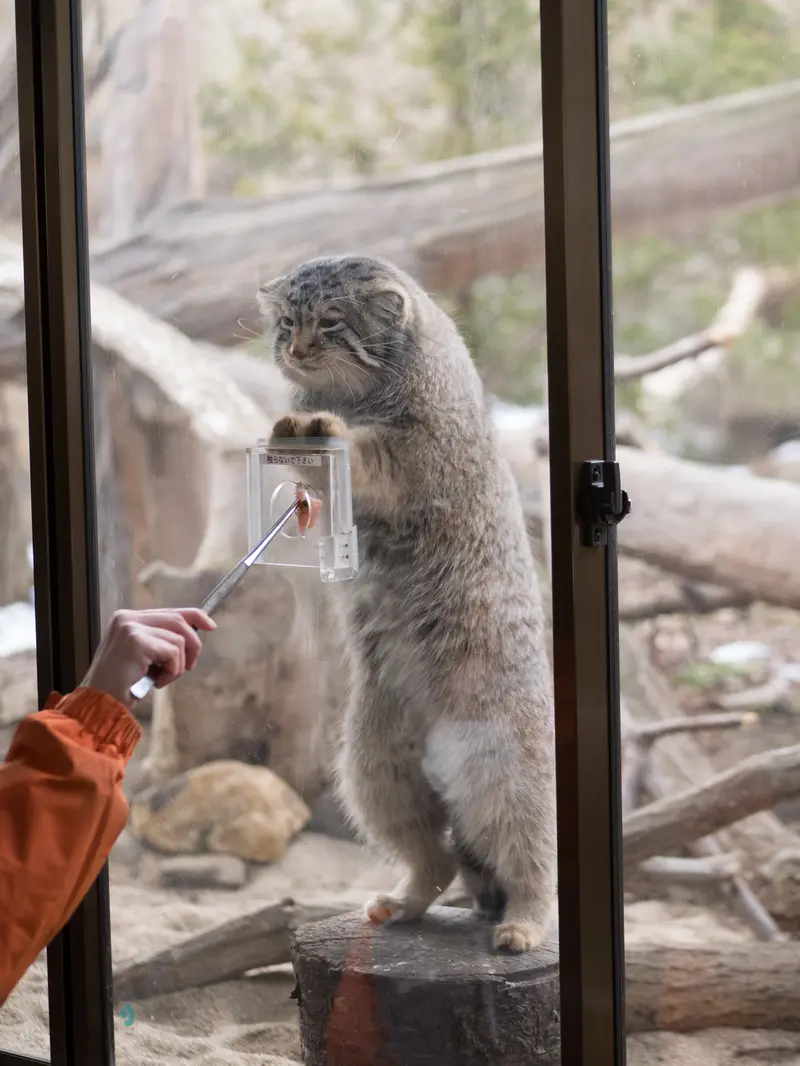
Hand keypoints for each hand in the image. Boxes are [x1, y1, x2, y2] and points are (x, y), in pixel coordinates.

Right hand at [80, 608, 216, 707]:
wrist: (100, 704)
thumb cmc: (122, 685)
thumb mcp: (144, 656)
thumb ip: (160, 640)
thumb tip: (194, 631)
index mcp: (127, 618)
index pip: (170, 610)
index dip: (196, 616)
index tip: (211, 626)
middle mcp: (127, 618)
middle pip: (178, 620)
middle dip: (193, 644)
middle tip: (189, 667)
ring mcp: (130, 627)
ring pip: (178, 639)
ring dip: (177, 665)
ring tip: (161, 679)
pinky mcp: (136, 641)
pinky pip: (173, 652)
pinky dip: (172, 671)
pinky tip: (156, 682)